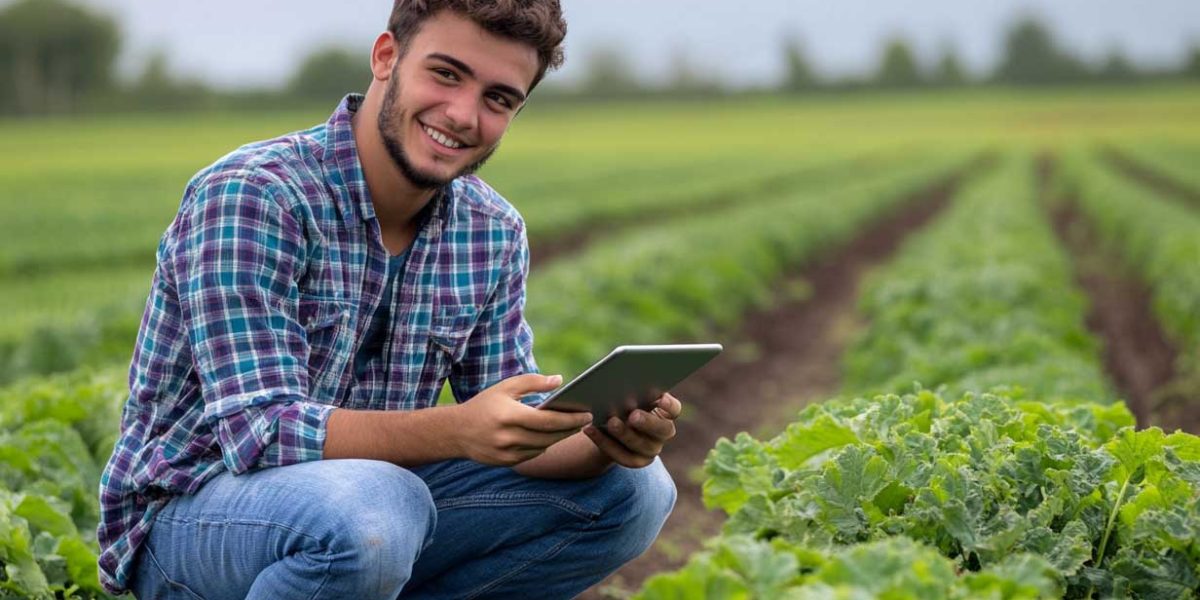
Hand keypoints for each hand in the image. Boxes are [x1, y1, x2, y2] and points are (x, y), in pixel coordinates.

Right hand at [452, 373, 592, 465]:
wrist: (456, 432)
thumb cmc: (485, 404)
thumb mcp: (506, 387)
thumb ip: (533, 382)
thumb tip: (560, 381)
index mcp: (509, 416)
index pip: (548, 420)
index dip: (571, 419)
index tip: (587, 414)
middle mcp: (508, 437)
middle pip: (550, 436)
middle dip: (570, 429)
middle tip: (586, 420)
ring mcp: (507, 453)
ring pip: (544, 447)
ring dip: (560, 438)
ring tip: (573, 427)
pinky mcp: (506, 463)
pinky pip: (533, 454)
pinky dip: (544, 445)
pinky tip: (552, 436)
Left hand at [583, 393, 680, 467]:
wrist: (609, 427)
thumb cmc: (621, 403)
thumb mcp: (627, 396)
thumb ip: (631, 390)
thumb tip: (624, 381)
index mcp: (665, 412)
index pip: (674, 409)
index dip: (670, 405)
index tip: (661, 398)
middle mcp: (663, 432)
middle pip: (663, 430)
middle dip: (648, 422)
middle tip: (633, 415)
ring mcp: (651, 449)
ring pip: (640, 445)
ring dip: (624, 433)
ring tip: (610, 422)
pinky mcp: (636, 461)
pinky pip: (622, 456)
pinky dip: (605, 443)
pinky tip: (591, 430)